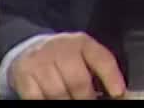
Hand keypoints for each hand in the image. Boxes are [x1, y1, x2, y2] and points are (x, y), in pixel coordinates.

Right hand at [9, 32, 125, 99]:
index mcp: (81, 42)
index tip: (118, 93)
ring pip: (58, 93)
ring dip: (67, 101)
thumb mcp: (83, 55)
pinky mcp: (24, 74)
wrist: (30, 48)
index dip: (112, 77)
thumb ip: (99, 70)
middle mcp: (61, 48)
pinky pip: (37, 98)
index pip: (101, 59)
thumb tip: (118, 94)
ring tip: (72, 101)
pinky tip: (54, 101)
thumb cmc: (64, 56)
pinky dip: (47, 102)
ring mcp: (40, 60)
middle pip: (78, 81)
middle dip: (86, 98)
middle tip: (91, 102)